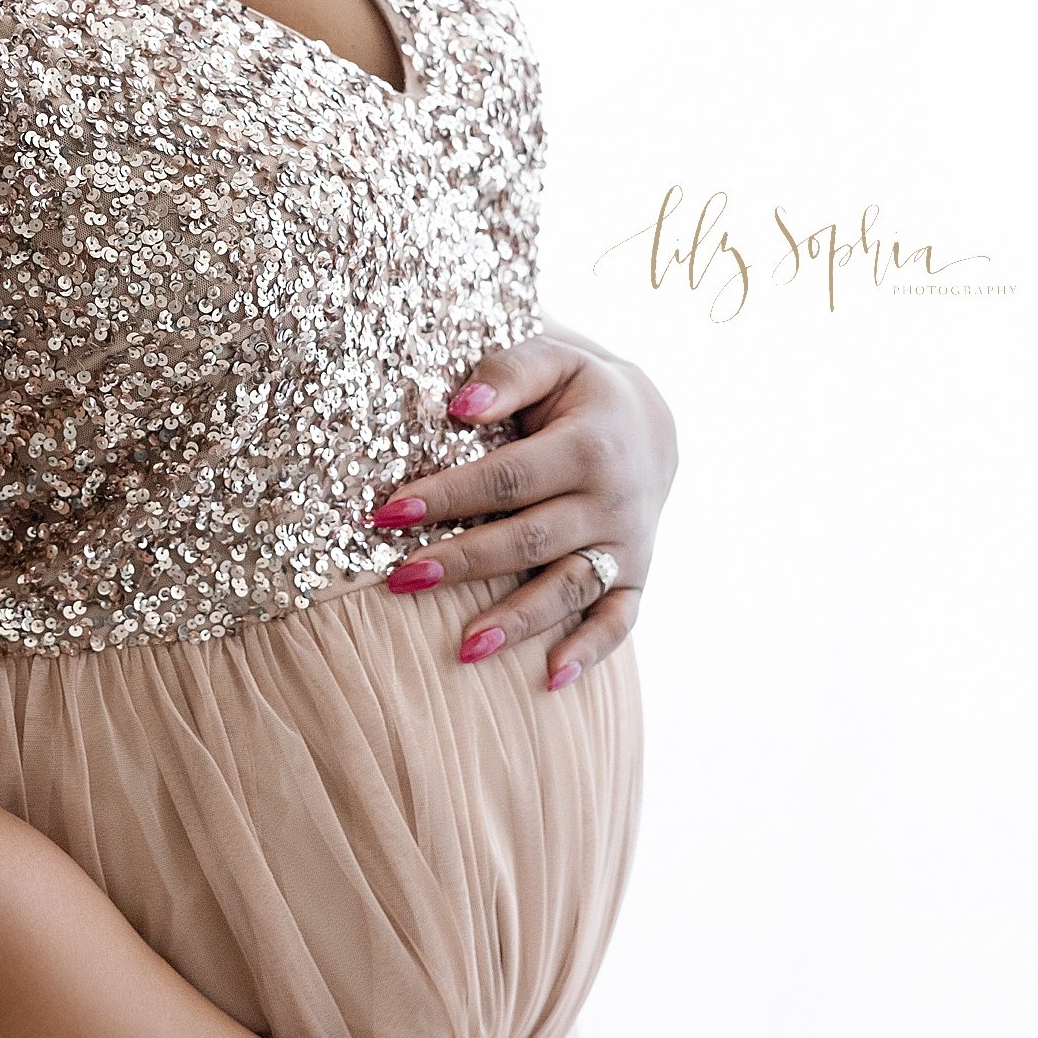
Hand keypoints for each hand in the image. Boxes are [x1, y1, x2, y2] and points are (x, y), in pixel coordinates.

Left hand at [368, 328, 678, 690]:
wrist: (650, 423)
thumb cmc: (578, 390)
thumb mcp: (552, 358)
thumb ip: (508, 372)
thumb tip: (458, 407)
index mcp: (589, 445)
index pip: (507, 478)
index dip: (447, 496)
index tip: (387, 513)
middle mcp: (613, 500)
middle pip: (530, 539)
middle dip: (464, 561)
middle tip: (401, 579)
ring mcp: (627, 545)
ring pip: (570, 589)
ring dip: (519, 621)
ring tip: (464, 648)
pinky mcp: (637, 576)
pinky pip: (619, 621)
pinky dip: (591, 652)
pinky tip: (550, 679)